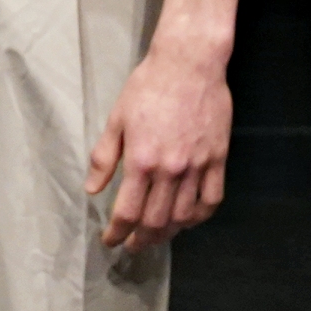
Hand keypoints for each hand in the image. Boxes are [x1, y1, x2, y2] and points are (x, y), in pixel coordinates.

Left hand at [91, 45, 229, 248]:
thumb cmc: (148, 86)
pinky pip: (212, 199)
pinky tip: (189, 219)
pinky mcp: (218, 159)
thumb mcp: (117, 119)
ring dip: (169, 233)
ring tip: (157, 236)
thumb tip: (93, 189)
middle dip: (141, 240)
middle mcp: (170, 169)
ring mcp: (197, 166)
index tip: (111, 241)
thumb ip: (104, 157)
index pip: (127, 212)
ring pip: (184, 216)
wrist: (190, 64)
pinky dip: (200, 216)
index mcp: (141, 160)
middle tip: (133, 245)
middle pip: (156, 221)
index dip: (117, 233)